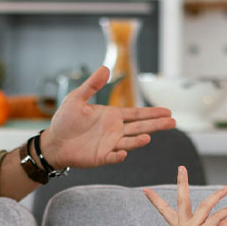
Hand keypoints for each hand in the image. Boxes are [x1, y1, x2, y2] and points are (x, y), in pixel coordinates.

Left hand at [40, 65, 174, 169]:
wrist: (53, 141)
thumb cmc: (65, 120)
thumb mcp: (77, 98)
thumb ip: (92, 85)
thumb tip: (105, 68)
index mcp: (112, 116)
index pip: (137, 114)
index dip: (152, 112)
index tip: (167, 111)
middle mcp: (115, 130)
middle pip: (140, 127)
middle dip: (156, 124)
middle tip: (173, 122)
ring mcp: (110, 144)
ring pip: (130, 142)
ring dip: (139, 141)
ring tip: (149, 137)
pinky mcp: (101, 157)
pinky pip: (112, 157)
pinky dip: (118, 156)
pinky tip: (123, 152)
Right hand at [143, 167, 226, 225]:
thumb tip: (226, 219)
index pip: (164, 210)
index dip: (155, 200)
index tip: (145, 190)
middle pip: (181, 199)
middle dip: (181, 182)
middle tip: (181, 167)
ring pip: (205, 206)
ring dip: (217, 196)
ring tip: (226, 190)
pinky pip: (216, 217)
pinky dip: (226, 211)